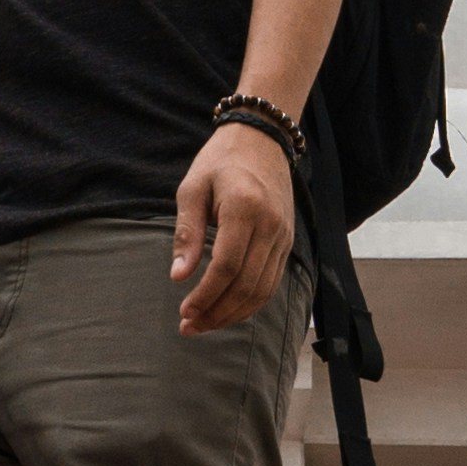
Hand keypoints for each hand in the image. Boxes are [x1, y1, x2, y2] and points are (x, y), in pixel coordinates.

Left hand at [170, 124, 297, 333]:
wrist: (262, 138)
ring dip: (233, 314)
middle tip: (189, 327)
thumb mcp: (192, 188)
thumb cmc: (220, 161)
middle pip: (246, 285)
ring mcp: (284, 236)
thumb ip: (187, 232)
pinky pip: (271, 282)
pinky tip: (227, 310)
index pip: (226, 266)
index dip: (205, 295)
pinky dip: (250, 302)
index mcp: (245, 208)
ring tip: (205, 324)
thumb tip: (178, 276)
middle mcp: (270, 225)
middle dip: (217, 312)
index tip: (184, 311)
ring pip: (262, 290)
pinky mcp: (288, 242)